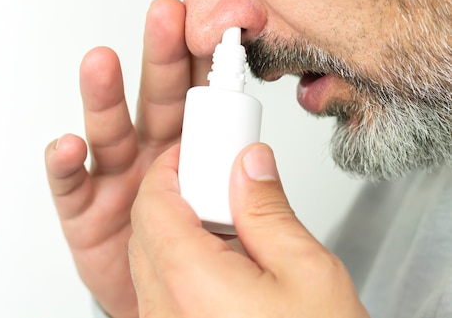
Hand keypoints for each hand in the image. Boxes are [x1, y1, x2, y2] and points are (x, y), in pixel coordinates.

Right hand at [45, 0, 209, 317]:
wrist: (158, 296)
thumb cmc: (194, 250)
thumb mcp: (227, 214)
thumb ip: (237, 182)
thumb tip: (256, 154)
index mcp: (191, 147)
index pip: (202, 96)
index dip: (209, 63)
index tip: (221, 27)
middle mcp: (151, 153)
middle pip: (156, 99)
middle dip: (162, 57)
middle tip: (166, 17)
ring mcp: (115, 178)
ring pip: (109, 129)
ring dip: (104, 96)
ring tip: (102, 64)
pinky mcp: (84, 210)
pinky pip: (71, 184)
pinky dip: (66, 163)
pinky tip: (69, 145)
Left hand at [129, 143, 368, 317]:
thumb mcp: (309, 274)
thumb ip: (268, 211)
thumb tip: (249, 165)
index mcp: (189, 283)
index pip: (153, 203)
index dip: (171, 168)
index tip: (194, 152)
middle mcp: (163, 311)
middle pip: (146, 229)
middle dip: (176, 196)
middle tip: (218, 185)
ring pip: (151, 261)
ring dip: (179, 231)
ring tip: (231, 229)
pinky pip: (161, 292)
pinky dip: (183, 266)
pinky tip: (227, 268)